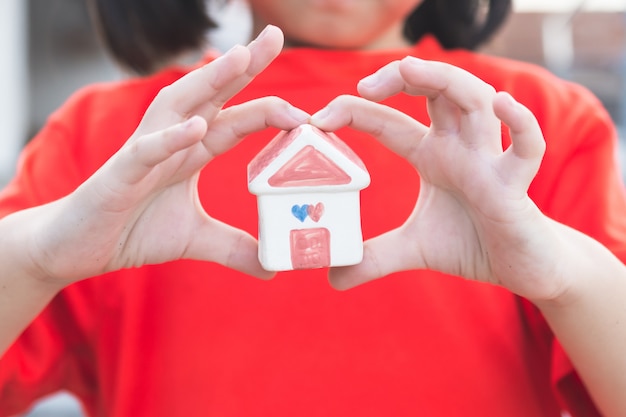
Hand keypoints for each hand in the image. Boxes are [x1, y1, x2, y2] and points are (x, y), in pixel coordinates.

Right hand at [28, 25, 308, 283]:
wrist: (79, 248)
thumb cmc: (133, 230)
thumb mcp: (196, 239)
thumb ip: (234, 247)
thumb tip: (271, 268)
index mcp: (193, 151)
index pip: (236, 119)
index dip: (269, 108)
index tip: (306, 108)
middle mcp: (173, 141)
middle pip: (212, 95)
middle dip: (243, 66)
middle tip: (274, 35)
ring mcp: (146, 153)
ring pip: (179, 106)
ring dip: (209, 81)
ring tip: (241, 58)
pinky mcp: (120, 175)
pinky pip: (146, 151)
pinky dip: (170, 138)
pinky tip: (197, 127)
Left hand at [311, 57, 566, 301]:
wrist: (524, 267)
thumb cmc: (473, 243)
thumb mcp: (413, 249)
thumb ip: (374, 258)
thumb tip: (332, 278)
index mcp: (432, 155)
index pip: (389, 122)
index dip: (354, 112)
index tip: (318, 118)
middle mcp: (459, 147)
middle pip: (435, 90)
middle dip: (401, 76)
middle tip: (363, 85)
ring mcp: (489, 160)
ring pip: (476, 101)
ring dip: (446, 80)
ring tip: (412, 69)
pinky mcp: (517, 185)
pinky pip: (526, 146)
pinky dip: (520, 123)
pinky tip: (503, 104)